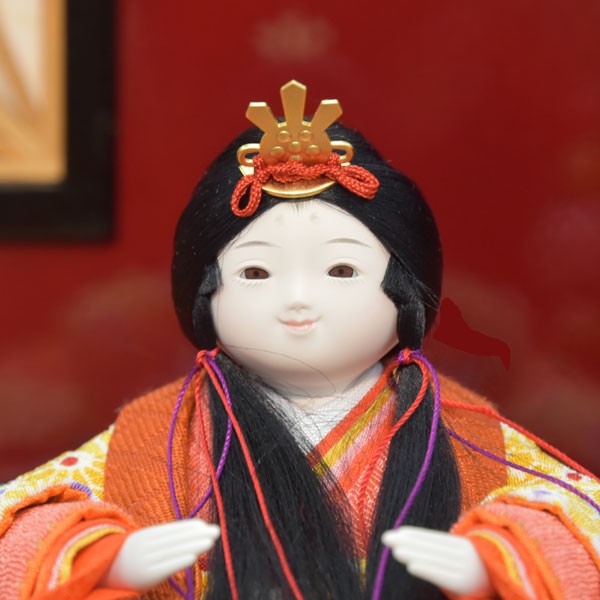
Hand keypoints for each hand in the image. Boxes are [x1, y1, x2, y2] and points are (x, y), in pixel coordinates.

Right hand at [100, 519, 219, 590]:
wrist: (101, 576)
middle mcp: (145, 546)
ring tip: (211, 541)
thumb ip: (162, 540)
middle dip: (197, 534)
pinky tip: (193, 557)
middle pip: (176, 539)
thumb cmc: (128, 560)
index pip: (171, 529)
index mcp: (144, 536)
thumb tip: (188, 534)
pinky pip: (164, 567)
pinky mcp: (144, 577)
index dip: (189, 527)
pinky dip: (179, 561)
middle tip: (216, 530)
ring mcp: (144, 561)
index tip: (205, 524)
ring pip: (173, 550)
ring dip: (194, 545)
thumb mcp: (141, 545)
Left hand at [382, 526, 490, 596]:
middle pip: (430, 547)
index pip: (434, 538)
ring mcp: (466, 568)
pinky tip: (411, 565)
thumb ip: (445, 552)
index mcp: (464, 544)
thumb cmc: (478, 575)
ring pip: (433, 558)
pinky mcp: (466, 584)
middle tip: (386, 538)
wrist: (505, 588)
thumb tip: (415, 544)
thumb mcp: (463, 559)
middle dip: (407, 542)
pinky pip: (442, 575)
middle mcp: (465, 553)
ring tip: (394, 550)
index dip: (415, 535)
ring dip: (412, 553)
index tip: (396, 532)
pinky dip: (426, 569)